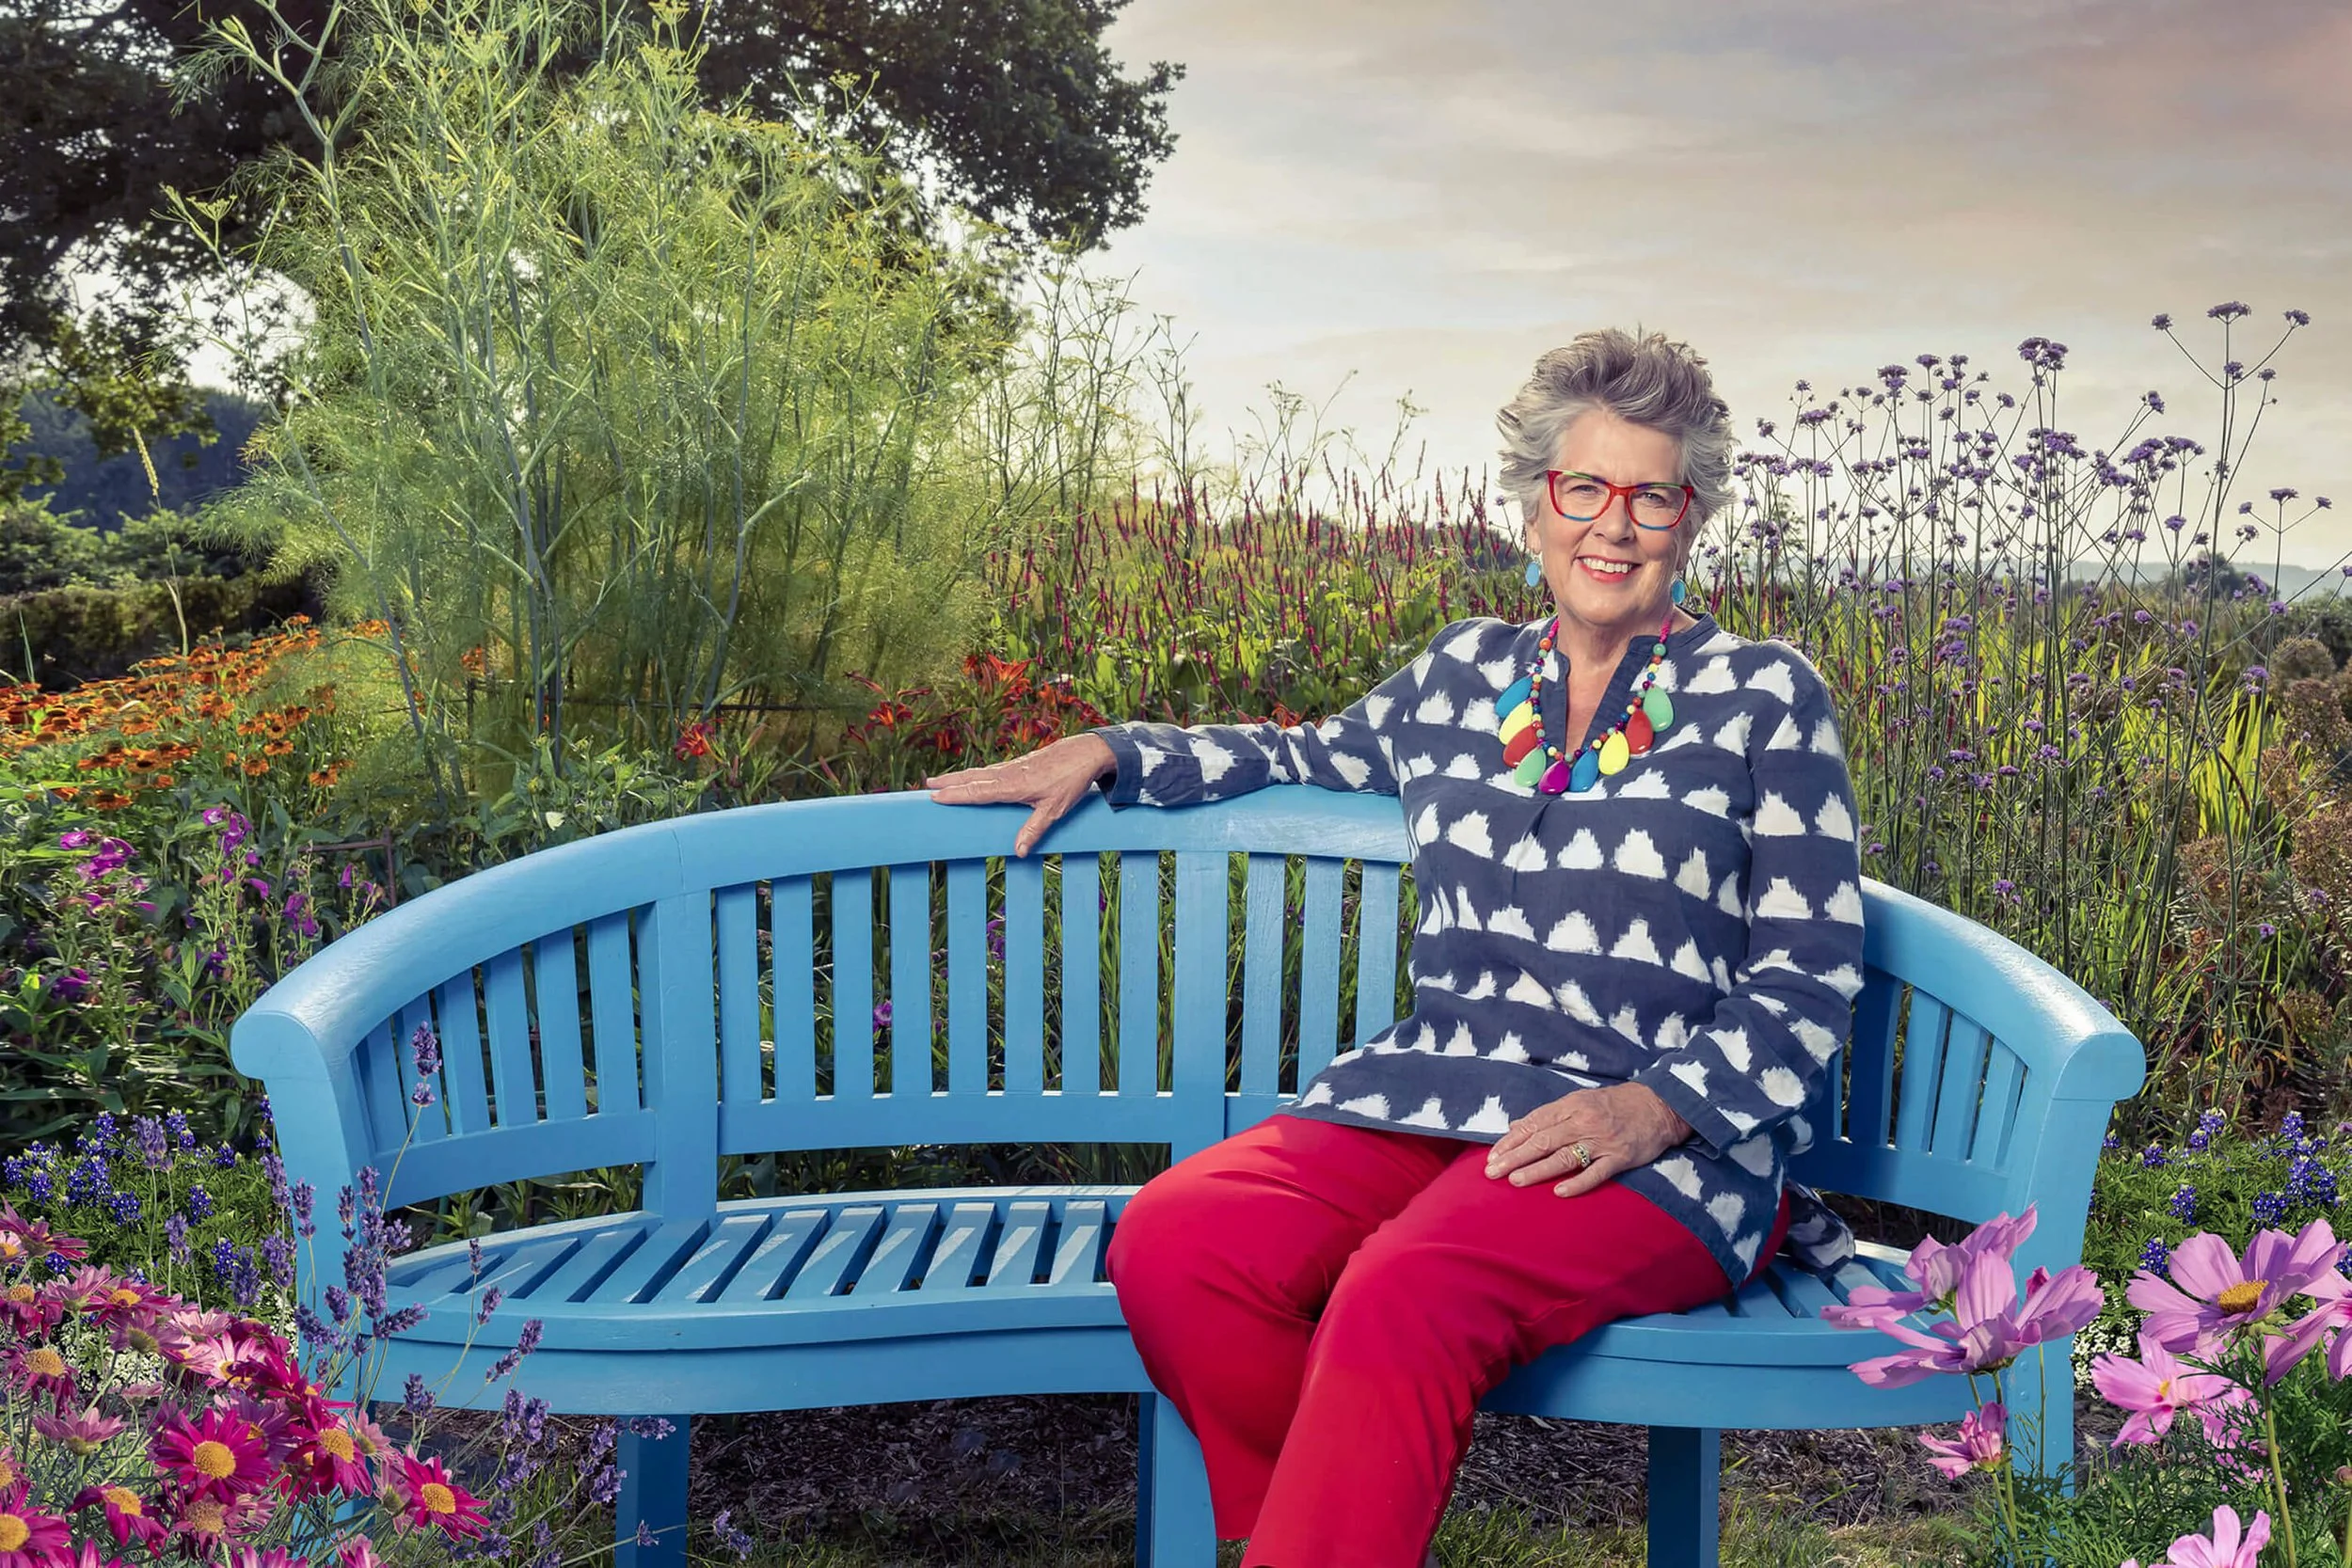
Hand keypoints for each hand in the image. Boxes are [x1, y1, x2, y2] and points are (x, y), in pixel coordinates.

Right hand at [925, 734, 1117, 857]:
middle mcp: (1008, 774)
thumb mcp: (1054, 810)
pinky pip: (990, 769)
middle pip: (972, 778)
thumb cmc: (1071, 781)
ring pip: (980, 772)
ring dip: (959, 776)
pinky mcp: (1020, 764)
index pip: (977, 792)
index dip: (955, 794)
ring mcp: (1013, 767)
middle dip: (949, 782)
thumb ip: (1034, 830)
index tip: (935, 796)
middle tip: (926, 785)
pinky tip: (973, 776)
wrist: (1086, 753)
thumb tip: (1018, 851)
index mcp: (1013, 786)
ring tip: (940, 779)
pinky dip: (975, 773)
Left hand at [1484, 1082, 1693, 1197]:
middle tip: (1492, 1172)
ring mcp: (1601, 1141)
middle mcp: (1583, 1121)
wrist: (1659, 1105)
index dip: (1511, 1141)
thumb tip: (1516, 1125)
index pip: (1534, 1124)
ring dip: (1537, 1170)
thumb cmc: (1615, 1103)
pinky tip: (1559, 1193)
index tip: (1492, 1156)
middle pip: (1543, 1141)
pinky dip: (1578, 1183)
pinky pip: (1596, 1172)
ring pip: (1564, 1157)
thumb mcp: (1579, 1100)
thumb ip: (1548, 1114)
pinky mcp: (1620, 1157)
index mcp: (1570, 1105)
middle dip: (1514, 1157)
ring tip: (1515, 1180)